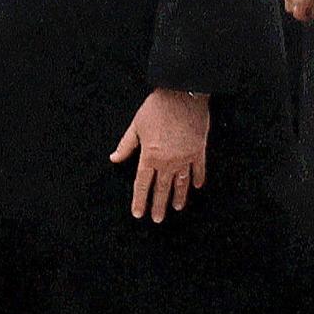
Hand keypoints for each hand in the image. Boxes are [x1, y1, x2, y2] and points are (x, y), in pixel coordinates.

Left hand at [110, 89, 210, 222]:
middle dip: (159, 205)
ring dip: (178, 197)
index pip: (142, 184)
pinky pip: (198, 169)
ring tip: (176, 208)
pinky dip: (197, 178)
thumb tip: (114, 159)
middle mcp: (168, 161)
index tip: (138, 213)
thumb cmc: (157, 108)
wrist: (183, 94)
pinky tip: (196, 187)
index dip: (140, 200)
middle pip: (162, 188)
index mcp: (150, 156)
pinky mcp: (198, 150)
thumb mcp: (136, 126)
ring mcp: (185, 157)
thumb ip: (126, 145)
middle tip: (158, 219)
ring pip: (181, 183)